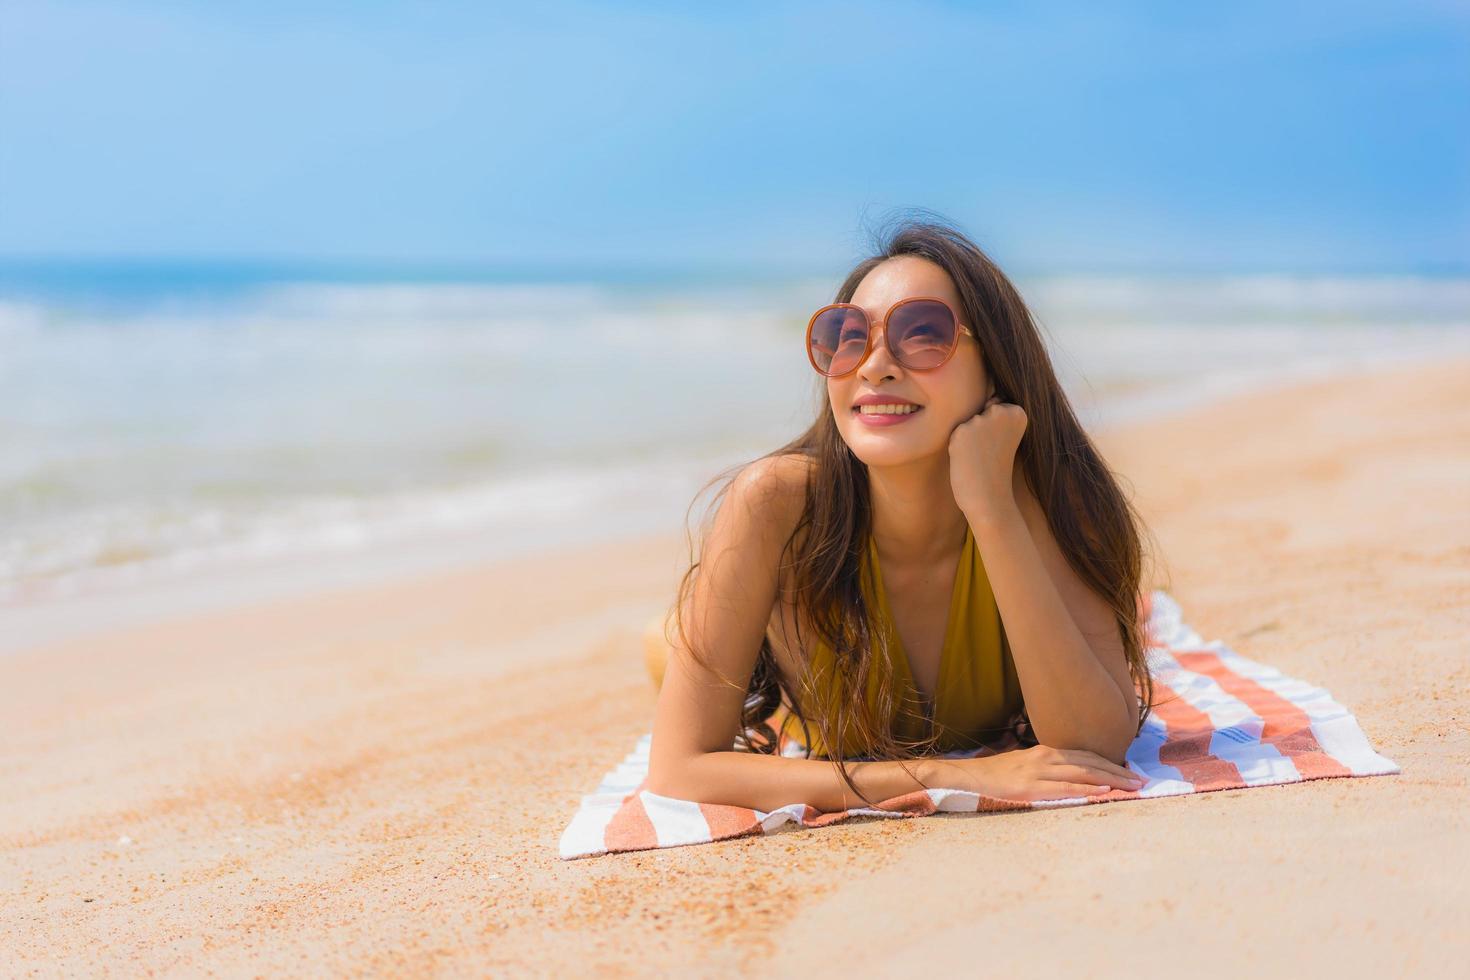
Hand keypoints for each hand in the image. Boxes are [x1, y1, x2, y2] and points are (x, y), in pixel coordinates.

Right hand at [924, 744, 1145, 801]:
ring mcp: (1037, 772)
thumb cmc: (996, 775)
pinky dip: (1086, 788)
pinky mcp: (1030, 787)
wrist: (967, 776)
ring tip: (1132, 786)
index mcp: (1046, 753)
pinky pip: (1064, 788)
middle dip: (1118, 771)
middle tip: (1142, 781)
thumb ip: (1049, 771)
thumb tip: (1072, 780)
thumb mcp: (1026, 768)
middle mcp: (1045, 758)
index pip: (1085, 756)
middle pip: (1089, 762)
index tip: (1132, 773)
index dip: (1111, 764)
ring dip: (1111, 779)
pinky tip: (1103, 790)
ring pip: (1082, 773)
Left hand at [947, 384, 1026, 519]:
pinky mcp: (963, 430)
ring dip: (967, 438)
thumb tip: (978, 399)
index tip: (999, 447)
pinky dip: (956, 446)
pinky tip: (968, 459)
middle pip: (978, 411)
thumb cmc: (996, 468)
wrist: (990, 497)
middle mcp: (1002, 411)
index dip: (991, 431)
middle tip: (988, 453)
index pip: (992, 407)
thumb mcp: (1004, 436)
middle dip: (978, 431)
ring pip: (965, 421)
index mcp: (1018, 411)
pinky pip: (953, 432)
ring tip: (978, 457)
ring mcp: (982, 419)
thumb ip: (994, 415)